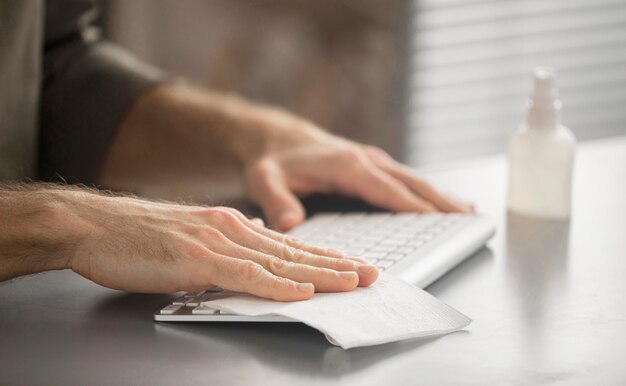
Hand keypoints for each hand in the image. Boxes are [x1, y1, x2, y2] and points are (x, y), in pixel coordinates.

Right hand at [57, 191, 377, 299]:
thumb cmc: (138, 238)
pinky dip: (278, 285)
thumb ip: (222, 253)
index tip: (351, 265)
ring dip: (320, 274)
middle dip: (336, 265)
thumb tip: (246, 268)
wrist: (95, 226)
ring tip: (353, 282)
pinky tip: (303, 292)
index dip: (323, 257)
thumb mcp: (190, 243)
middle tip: (370, 274)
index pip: (288, 245)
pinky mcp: (197, 259)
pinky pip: (246, 275)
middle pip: (293, 252)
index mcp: (232, 226)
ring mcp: (217, 242)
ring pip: (279, 263)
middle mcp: (232, 229)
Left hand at [240, 109, 473, 230]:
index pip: (386, 189)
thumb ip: (276, 201)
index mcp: (346, 164)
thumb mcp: (265, 180)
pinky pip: (405, 180)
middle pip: (411, 182)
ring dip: (440, 195)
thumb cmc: (273, 161)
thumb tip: (291, 224)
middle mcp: (365, 159)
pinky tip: (442, 202)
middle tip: (470, 218)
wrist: (276, 137)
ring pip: (413, 179)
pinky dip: (426, 192)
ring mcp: (371, 161)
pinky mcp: (371, 165)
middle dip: (441, 200)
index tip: (440, 220)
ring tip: (468, 212)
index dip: (413, 206)